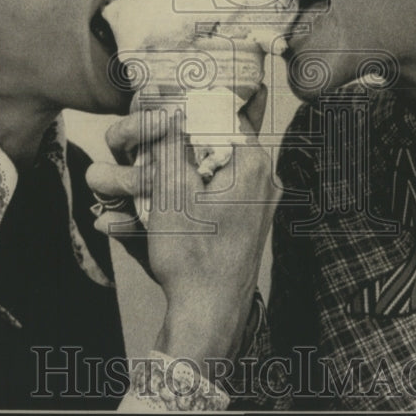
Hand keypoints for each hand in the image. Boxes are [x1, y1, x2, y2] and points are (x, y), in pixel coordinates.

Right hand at [86, 85, 276, 363]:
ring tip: (151, 167)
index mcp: (251, 163)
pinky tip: (165, 194)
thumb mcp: (171, 192)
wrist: (209, 314)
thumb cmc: (192, 256)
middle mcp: (263, 178)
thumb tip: (168, 106)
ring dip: (185, 165)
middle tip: (154, 134)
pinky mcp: (249, 221)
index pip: (225, 111)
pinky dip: (194, 188)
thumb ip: (170, 144)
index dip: (192, 103)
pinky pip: (220, 191)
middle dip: (184, 136)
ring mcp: (259, 201)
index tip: (165, 101)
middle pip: (220, 139)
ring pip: (217, 166)